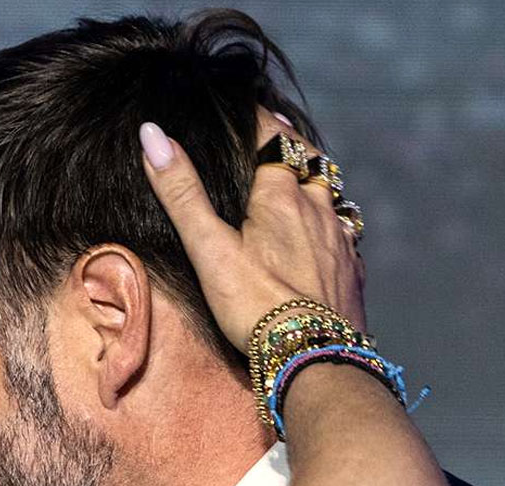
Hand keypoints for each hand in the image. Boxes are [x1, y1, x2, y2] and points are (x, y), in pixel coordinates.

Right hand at [137, 114, 365, 353]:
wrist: (314, 357)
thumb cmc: (256, 305)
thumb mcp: (209, 249)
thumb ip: (182, 193)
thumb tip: (152, 134)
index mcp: (281, 196)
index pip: (273, 138)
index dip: (259, 119)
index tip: (247, 108)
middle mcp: (318, 210)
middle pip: (310, 163)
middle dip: (293, 148)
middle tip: (279, 135)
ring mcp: (340, 241)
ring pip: (332, 197)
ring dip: (316, 184)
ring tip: (302, 181)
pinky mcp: (351, 272)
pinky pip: (345, 235)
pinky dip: (333, 225)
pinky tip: (327, 237)